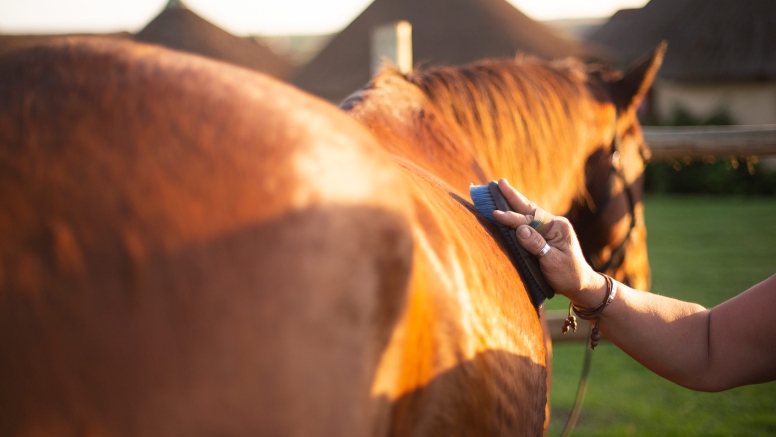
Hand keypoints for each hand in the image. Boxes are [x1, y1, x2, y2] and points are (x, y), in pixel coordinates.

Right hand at [491, 179, 605, 306]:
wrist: (581, 284)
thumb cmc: (568, 275)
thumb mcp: (553, 261)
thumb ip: (537, 245)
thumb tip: (520, 229)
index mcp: (558, 227)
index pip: (530, 220)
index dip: (512, 218)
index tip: (496, 214)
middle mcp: (554, 224)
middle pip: (530, 208)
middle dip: (513, 196)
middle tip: (500, 183)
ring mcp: (551, 228)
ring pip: (529, 212)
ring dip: (515, 201)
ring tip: (503, 188)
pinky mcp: (546, 235)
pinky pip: (530, 221)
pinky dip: (519, 214)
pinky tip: (512, 207)